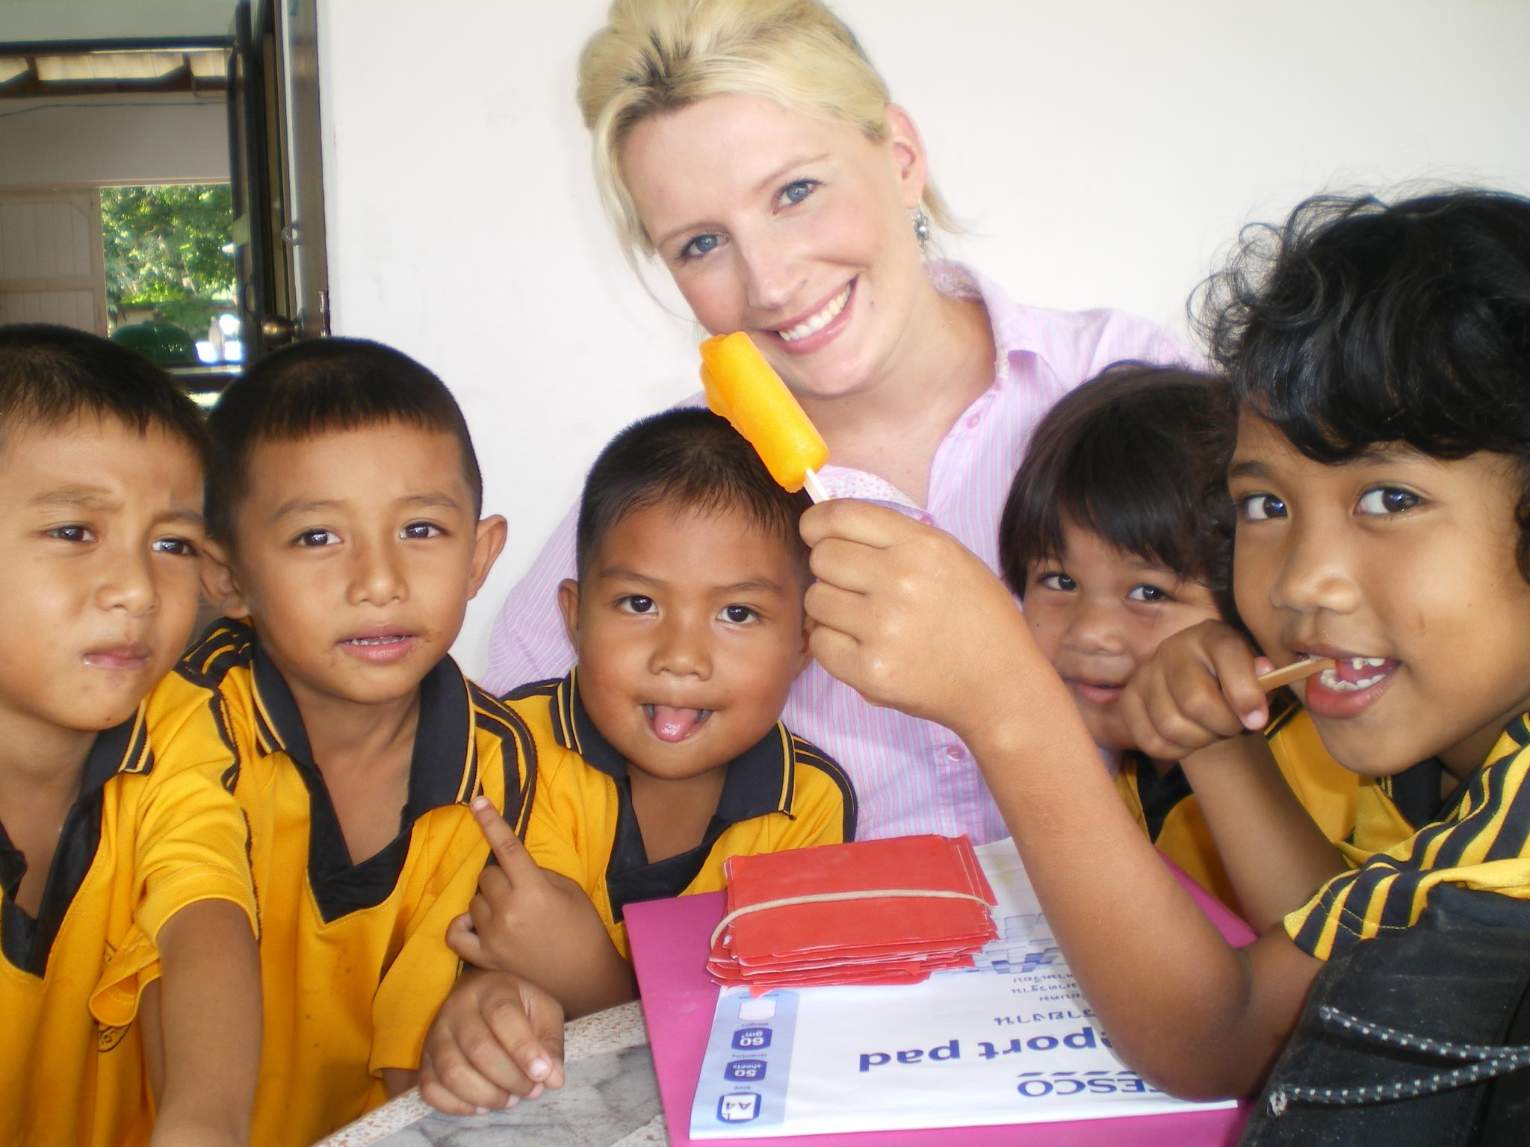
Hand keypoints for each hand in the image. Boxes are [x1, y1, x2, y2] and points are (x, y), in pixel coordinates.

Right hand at [419, 969, 564, 1114]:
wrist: (478, 997)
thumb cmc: (517, 1006)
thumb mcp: (543, 1011)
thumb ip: (551, 1042)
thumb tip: (553, 1079)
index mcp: (492, 989)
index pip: (503, 1015)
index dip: (523, 1048)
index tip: (542, 1074)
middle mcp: (457, 1009)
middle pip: (478, 1048)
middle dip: (510, 1078)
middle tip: (531, 1090)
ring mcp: (436, 1034)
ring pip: (452, 1072)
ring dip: (486, 1095)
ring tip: (510, 1098)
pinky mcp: (424, 1060)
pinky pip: (431, 1089)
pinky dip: (458, 1105)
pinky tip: (482, 1104)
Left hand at [448, 797, 598, 975]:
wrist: (585, 980)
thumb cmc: (583, 930)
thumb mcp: (569, 891)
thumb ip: (538, 875)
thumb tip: (513, 868)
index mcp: (533, 890)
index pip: (507, 847)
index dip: (491, 822)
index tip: (478, 801)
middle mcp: (508, 910)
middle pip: (487, 875)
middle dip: (502, 876)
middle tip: (520, 890)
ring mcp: (493, 936)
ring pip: (474, 900)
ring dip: (488, 899)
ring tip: (509, 913)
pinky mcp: (485, 958)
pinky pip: (456, 933)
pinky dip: (463, 923)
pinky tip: (477, 923)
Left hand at [800, 500, 1040, 737]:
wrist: (1000, 684)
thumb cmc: (978, 619)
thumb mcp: (952, 558)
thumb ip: (897, 539)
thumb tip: (832, 531)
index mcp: (922, 546)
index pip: (841, 516)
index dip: (817, 524)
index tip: (814, 534)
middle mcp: (901, 580)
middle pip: (821, 557)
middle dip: (829, 570)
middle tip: (853, 588)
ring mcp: (884, 627)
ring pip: (815, 600)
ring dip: (829, 609)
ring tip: (861, 620)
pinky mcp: (870, 670)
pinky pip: (818, 642)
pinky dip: (832, 644)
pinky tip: (861, 647)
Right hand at [1119, 619, 1272, 759]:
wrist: (1199, 688)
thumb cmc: (1233, 683)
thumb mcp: (1257, 677)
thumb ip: (1264, 677)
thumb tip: (1264, 671)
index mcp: (1210, 635)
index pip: (1226, 653)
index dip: (1245, 692)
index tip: (1257, 721)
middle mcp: (1172, 648)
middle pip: (1195, 701)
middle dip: (1223, 725)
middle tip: (1232, 727)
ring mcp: (1145, 674)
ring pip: (1171, 726)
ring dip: (1199, 740)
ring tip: (1210, 732)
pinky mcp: (1128, 700)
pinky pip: (1151, 741)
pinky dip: (1176, 751)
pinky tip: (1188, 740)